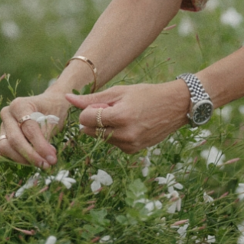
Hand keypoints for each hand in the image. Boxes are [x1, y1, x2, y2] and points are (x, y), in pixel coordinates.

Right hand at [0, 92, 71, 168]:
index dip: (40, 146)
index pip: (28, 129)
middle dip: (31, 155)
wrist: (51, 104)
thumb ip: (46, 136)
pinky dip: (18, 159)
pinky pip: (5, 152)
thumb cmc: (54, 109)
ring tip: (42, 163)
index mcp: (19, 105)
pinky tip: (33, 161)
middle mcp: (7, 114)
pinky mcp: (3, 137)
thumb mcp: (54, 119)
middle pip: (14, 140)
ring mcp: (3, 126)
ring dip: (23, 159)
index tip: (52, 158)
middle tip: (47, 165)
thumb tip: (45, 156)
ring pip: (5, 148)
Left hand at [65, 81, 191, 153]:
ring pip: (99, 138)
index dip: (89, 110)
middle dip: (94, 120)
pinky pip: (112, 144)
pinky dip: (114, 135)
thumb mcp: (119, 92)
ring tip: (124, 117)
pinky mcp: (133, 151)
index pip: (85, 119)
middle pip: (88, 131)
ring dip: (104, 128)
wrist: (175, 107)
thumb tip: (68, 99)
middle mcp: (124, 135)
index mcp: (120, 117)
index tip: (102, 104)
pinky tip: (130, 125)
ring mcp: (129, 145)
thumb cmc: (147, 94)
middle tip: (113, 110)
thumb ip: (91, 98)